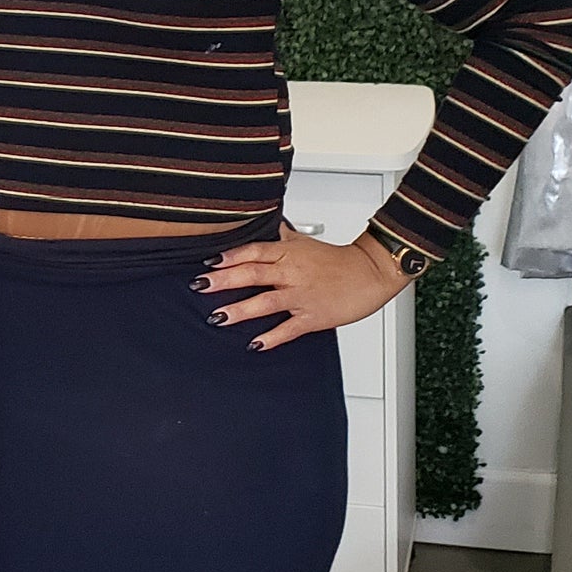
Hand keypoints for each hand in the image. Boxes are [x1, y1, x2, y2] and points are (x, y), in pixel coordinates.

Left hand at [194, 226, 412, 350]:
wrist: (370, 273)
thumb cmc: (339, 260)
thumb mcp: (305, 242)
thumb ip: (280, 237)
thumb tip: (262, 227)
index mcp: (288, 252)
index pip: (254, 251)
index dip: (231, 256)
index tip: (209, 262)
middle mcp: (292, 273)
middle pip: (253, 274)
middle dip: (224, 280)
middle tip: (200, 286)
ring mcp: (301, 296)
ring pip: (266, 302)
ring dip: (240, 310)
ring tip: (217, 318)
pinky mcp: (313, 317)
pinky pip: (289, 329)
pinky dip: (271, 337)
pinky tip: (254, 344)